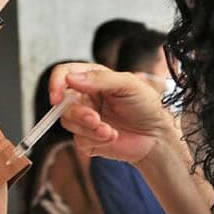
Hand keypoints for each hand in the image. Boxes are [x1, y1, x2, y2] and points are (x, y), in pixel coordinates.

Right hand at [49, 62, 178, 163]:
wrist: (157, 136)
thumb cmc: (146, 105)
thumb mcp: (128, 84)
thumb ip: (100, 79)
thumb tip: (70, 78)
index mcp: (92, 78)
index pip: (64, 74)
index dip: (56, 83)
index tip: (57, 96)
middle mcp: (85, 97)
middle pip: (62, 102)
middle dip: (77, 113)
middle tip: (95, 119)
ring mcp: (85, 119)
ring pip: (68, 122)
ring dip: (88, 128)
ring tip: (109, 130)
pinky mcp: (87, 139)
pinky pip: (78, 139)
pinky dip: (95, 139)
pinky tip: (112, 136)